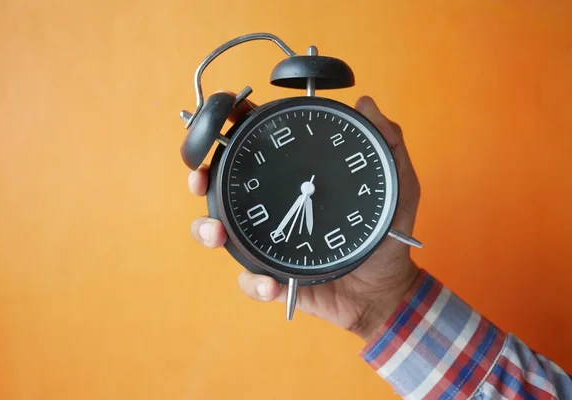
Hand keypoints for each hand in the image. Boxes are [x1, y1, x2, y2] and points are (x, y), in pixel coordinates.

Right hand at [187, 94, 420, 342]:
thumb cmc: (387, 237)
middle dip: (201, 177)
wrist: (386, 290)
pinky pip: (251, 281)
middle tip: (199, 175)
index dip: (234, 131)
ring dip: (206, 229)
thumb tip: (366, 103)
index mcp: (295, 184)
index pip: (257, 152)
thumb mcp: (397, 186)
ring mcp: (269, 244)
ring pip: (221, 232)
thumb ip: (389, 144)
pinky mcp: (274, 279)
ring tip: (217, 231)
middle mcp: (275, 209)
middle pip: (223, 187)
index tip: (226, 116)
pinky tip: (270, 283)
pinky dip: (254, 283)